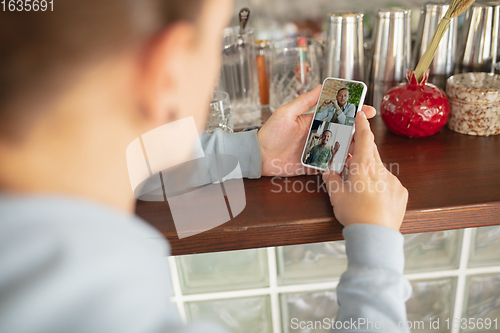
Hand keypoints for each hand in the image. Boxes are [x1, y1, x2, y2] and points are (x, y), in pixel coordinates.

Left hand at [258, 85, 375, 176]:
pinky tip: (351, 164)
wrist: (259, 156)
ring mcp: (317, 150)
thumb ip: (304, 101)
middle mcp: (318, 135)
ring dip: (352, 148)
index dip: (353, 111)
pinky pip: (330, 165)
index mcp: (314, 120)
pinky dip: (341, 165)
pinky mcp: (314, 165)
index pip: (338, 114)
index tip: (367, 110)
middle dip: (359, 132)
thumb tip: (321, 86)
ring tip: (364, 149)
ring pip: (340, 149)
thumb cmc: (270, 133)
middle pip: (343, 132)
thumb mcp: (286, 113)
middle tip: (369, 133)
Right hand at [322, 111, 407, 230]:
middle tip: (352, 155)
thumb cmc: (355, 215)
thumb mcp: (336, 197)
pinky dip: (380, 186)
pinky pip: (389, 183)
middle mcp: (381, 170)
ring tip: (360, 187)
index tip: (361, 115)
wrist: (376, 236)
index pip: (365, 138)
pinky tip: (373, 199)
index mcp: (364, 167)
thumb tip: (329, 173)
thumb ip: (332, 180)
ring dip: (369, 172)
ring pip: (379, 169)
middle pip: (372, 152)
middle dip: (362, 151)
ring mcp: (393, 181)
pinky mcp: (401, 192)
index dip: (362, 124)